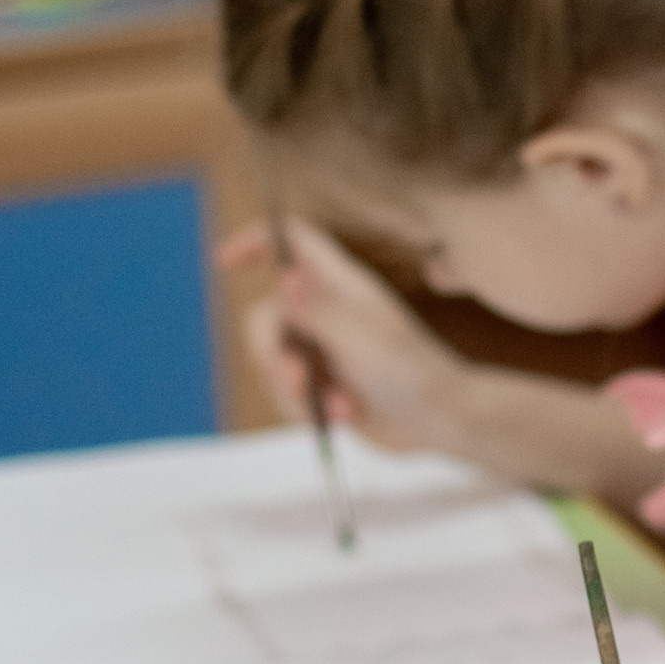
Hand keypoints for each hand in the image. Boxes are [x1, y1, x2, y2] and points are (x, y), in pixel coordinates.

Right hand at [221, 216, 473, 453]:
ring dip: (299, 393)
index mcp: (340, 285)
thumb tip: (283, 279)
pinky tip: (347, 416)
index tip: (224, 260)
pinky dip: (310, 411)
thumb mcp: (360, 337)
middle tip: (299, 382)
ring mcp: (325, 350)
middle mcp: (328, 312)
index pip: (292, 241)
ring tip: (341, 407)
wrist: (440, 421)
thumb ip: (317, 310)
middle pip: (267, 315)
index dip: (257, 241)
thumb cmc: (411, 372)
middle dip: (273, 356)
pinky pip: (288, 395)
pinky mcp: (324, 385)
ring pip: (273, 363)